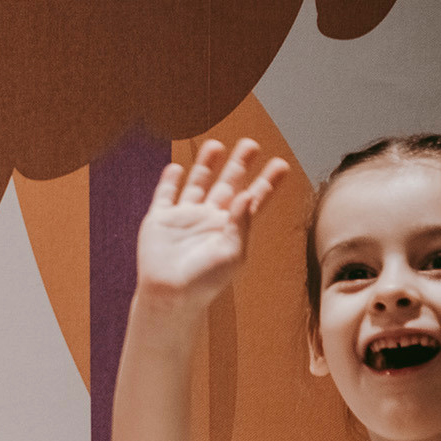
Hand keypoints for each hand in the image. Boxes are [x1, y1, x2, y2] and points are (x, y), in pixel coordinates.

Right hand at [135, 138, 287, 308]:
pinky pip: (165, 195)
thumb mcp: (232, 253)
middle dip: (240, 165)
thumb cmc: (204, 281)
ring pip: (197, 184)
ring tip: (216, 144)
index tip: (281, 164)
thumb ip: (241, 223)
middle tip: (252, 144)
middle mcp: (209, 220)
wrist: (169, 296)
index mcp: (230, 228)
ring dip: (206, 165)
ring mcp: (184, 218)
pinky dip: (170, 181)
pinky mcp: (159, 220)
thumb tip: (247, 194)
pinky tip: (177, 168)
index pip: (253, 200)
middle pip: (228, 185)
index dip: (267, 182)